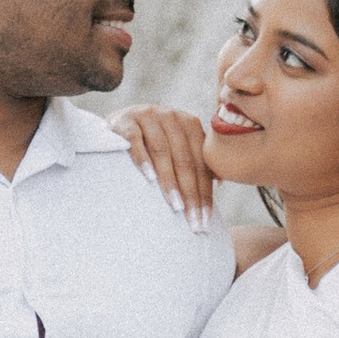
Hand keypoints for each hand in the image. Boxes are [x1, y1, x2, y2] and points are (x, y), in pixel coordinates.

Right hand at [109, 104, 220, 226]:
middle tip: (192, 221)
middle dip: (190, 194)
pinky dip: (143, 160)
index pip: (201, 163)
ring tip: (176, 207)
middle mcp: (172, 117)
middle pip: (185, 160)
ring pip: (162, 152)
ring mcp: (148, 116)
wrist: (118, 120)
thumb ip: (196, 159)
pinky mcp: (126, 121)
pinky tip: (149, 179)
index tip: (205, 220)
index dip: (205, 193)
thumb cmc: (150, 140)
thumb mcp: (176, 144)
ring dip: (170, 182)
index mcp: (190, 125)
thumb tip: (220, 183)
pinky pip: (135, 141)